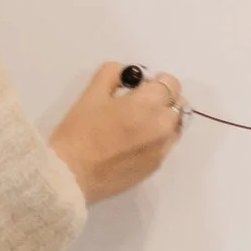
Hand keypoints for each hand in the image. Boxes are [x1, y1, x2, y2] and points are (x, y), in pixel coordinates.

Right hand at [50, 63, 184, 202]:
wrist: (71, 175)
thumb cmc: (79, 132)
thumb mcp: (91, 93)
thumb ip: (113, 74)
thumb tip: (128, 75)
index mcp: (148, 104)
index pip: (170, 83)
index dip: (156, 81)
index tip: (141, 86)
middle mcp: (163, 126)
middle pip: (178, 104)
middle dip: (163, 99)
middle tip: (140, 103)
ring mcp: (162, 149)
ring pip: (176, 126)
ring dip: (164, 119)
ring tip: (139, 124)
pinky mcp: (155, 167)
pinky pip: (166, 145)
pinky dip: (158, 138)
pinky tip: (134, 143)